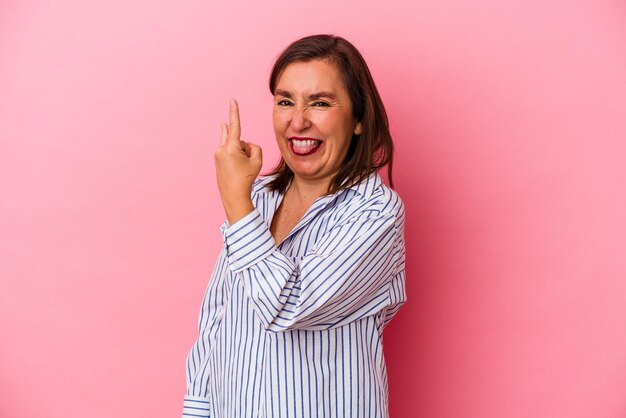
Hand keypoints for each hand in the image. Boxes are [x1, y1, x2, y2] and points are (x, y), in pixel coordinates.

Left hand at [214, 99, 262, 223]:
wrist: (234, 196)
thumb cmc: (246, 178)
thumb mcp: (257, 160)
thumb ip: (254, 146)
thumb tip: (246, 145)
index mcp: (230, 147)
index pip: (234, 125)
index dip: (234, 112)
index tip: (232, 100)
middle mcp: (221, 149)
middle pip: (236, 138)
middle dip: (244, 146)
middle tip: (245, 160)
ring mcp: (217, 155)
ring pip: (233, 146)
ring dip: (240, 153)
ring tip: (241, 168)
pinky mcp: (217, 161)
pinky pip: (229, 153)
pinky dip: (236, 158)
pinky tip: (237, 169)